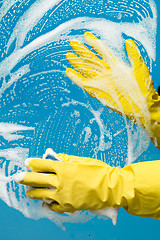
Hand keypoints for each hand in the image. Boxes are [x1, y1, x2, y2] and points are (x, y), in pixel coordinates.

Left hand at [15, 153, 128, 213]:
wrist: (110, 187)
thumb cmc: (98, 171)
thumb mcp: (82, 161)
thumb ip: (66, 160)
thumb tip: (54, 158)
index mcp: (63, 168)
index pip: (42, 164)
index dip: (33, 163)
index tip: (27, 162)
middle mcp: (60, 182)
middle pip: (37, 179)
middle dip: (25, 178)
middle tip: (17, 177)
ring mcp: (62, 196)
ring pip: (42, 194)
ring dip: (33, 192)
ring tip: (29, 192)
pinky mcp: (68, 206)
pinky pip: (53, 206)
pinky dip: (48, 204)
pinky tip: (46, 202)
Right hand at [66, 32, 159, 148]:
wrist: (142, 104)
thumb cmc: (143, 87)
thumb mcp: (140, 68)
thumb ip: (133, 55)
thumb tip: (128, 41)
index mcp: (116, 66)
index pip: (103, 52)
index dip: (95, 44)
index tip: (86, 36)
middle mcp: (107, 73)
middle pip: (91, 60)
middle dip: (82, 51)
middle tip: (73, 42)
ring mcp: (101, 82)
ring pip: (86, 70)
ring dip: (77, 63)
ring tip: (68, 55)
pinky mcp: (97, 91)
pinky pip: (84, 83)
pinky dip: (76, 78)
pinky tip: (68, 71)